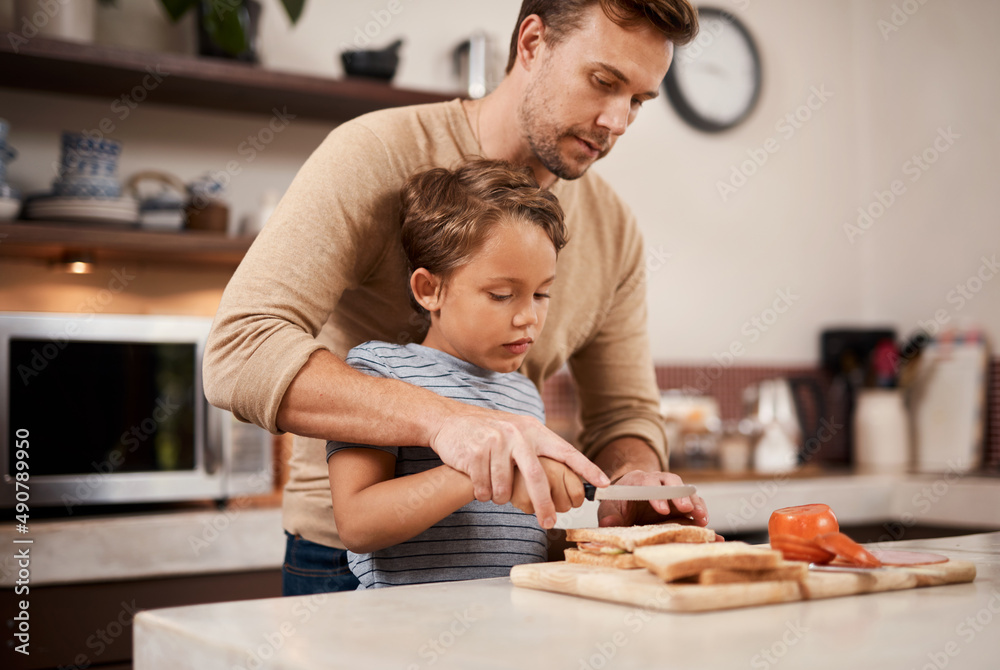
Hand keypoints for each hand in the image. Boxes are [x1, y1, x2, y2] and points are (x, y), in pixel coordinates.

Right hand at [429, 409, 607, 528]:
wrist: (450, 420)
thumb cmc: (488, 433)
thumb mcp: (517, 432)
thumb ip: (537, 451)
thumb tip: (564, 477)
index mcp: (533, 430)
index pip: (565, 451)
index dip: (586, 468)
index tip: (605, 484)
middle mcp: (517, 434)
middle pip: (536, 478)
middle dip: (544, 505)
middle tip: (549, 522)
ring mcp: (495, 442)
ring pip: (504, 488)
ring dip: (500, 497)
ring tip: (493, 489)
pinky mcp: (475, 452)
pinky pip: (484, 489)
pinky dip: (483, 494)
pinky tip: (478, 483)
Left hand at [597, 469, 709, 528]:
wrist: (629, 502)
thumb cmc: (619, 503)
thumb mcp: (610, 509)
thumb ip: (610, 516)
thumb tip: (608, 524)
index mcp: (639, 480)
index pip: (648, 482)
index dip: (656, 494)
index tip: (662, 509)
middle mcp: (659, 482)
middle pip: (672, 482)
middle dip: (679, 495)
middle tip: (686, 509)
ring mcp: (673, 493)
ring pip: (687, 492)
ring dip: (695, 504)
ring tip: (702, 518)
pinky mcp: (682, 505)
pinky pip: (695, 505)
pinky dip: (702, 514)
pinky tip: (706, 528)